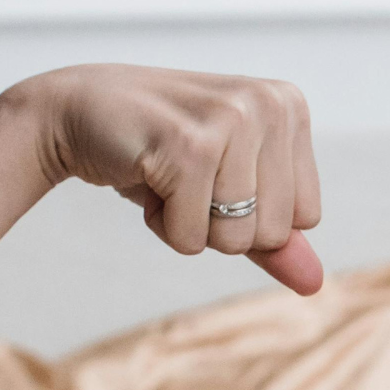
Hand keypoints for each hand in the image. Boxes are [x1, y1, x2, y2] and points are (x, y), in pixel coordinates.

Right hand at [12, 62, 325, 294]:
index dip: (250, 216)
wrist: (74, 111)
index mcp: (289, 107)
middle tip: (183, 175)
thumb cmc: (157, 151)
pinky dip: (161, 224)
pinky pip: (192, 238)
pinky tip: (144, 176)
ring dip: (187, 224)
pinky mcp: (191, 147)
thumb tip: (314, 284)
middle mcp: (270, 105)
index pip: (304, 217)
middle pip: (273, 232)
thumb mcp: (225, 189)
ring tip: (164, 174)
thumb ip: (274, 238)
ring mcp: (232, 121)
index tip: (212, 175)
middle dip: (219, 224)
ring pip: (235, 239)